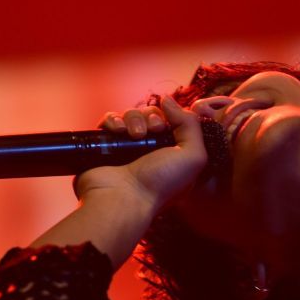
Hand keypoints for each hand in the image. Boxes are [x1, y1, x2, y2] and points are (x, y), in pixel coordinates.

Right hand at [75, 96, 208, 209]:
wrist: (123, 199)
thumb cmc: (161, 184)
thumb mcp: (193, 157)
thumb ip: (191, 125)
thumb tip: (168, 100)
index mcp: (172, 155)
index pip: (173, 122)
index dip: (172, 116)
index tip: (168, 124)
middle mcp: (150, 151)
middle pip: (151, 115)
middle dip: (152, 117)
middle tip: (150, 132)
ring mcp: (126, 148)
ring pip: (130, 115)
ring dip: (134, 118)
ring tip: (134, 135)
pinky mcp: (105, 146)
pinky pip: (109, 121)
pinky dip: (113, 120)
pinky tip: (118, 131)